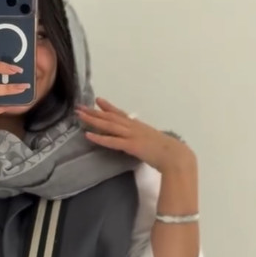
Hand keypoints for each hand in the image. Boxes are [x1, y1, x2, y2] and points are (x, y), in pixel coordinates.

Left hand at [76, 98, 196, 175]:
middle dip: (94, 112)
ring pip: (108, 125)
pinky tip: (88, 135)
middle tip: (79, 106)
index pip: (120, 114)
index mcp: (138, 126)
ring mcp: (131, 135)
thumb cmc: (167, 151)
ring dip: (93, 120)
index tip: (97, 100)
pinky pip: (112, 141)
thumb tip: (140, 141)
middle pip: (110, 117)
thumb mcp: (153, 141)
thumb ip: (144, 138)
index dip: (108, 107)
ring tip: (79, 115)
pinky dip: (99, 138)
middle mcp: (133, 127)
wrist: (175, 156)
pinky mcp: (131, 145)